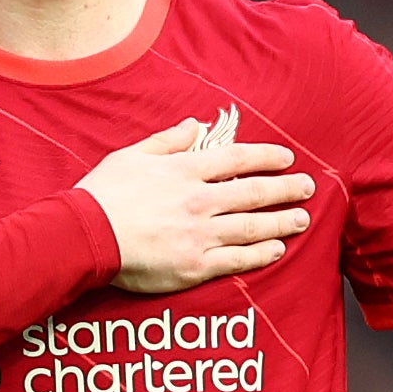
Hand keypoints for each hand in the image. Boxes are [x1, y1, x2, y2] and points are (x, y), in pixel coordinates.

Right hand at [76, 120, 316, 292]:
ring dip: (281, 221)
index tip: (287, 158)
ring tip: (301, 219)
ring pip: (252, 226)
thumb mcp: (131, 155)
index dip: (266, 157)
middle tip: (307, 187)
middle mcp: (198, 200)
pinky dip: (260, 254)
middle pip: (253, 192)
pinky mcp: (194, 265)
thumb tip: (195, 126)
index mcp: (184, 171)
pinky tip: (278, 249)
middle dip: (285, 188)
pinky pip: (237, 260)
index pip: (236, 159)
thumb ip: (167, 141)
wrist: (84, 235)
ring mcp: (199, 234)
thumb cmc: (102, 194)